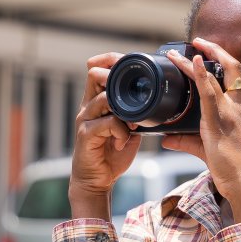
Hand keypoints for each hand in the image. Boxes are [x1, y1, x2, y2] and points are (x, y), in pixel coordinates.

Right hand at [69, 53, 142, 218]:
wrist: (96, 180)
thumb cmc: (111, 153)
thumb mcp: (127, 129)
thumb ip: (135, 114)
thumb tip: (155, 101)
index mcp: (96, 102)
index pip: (99, 71)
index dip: (111, 61)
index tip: (130, 63)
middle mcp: (88, 107)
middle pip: (95, 76)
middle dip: (116, 78)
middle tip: (133, 92)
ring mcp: (85, 119)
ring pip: (105, 99)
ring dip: (125, 110)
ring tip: (133, 124)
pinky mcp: (85, 134)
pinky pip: (106, 123)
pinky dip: (120, 130)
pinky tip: (123, 141)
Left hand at [161, 38, 240, 223]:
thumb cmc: (234, 171)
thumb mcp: (208, 152)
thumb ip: (186, 142)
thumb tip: (167, 139)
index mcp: (238, 113)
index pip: (233, 79)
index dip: (221, 61)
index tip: (205, 51)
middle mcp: (238, 109)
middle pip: (232, 68)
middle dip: (216, 50)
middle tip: (198, 40)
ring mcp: (230, 114)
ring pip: (218, 76)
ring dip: (198, 60)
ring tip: (182, 49)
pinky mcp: (219, 122)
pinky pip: (209, 94)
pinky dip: (200, 75)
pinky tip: (192, 63)